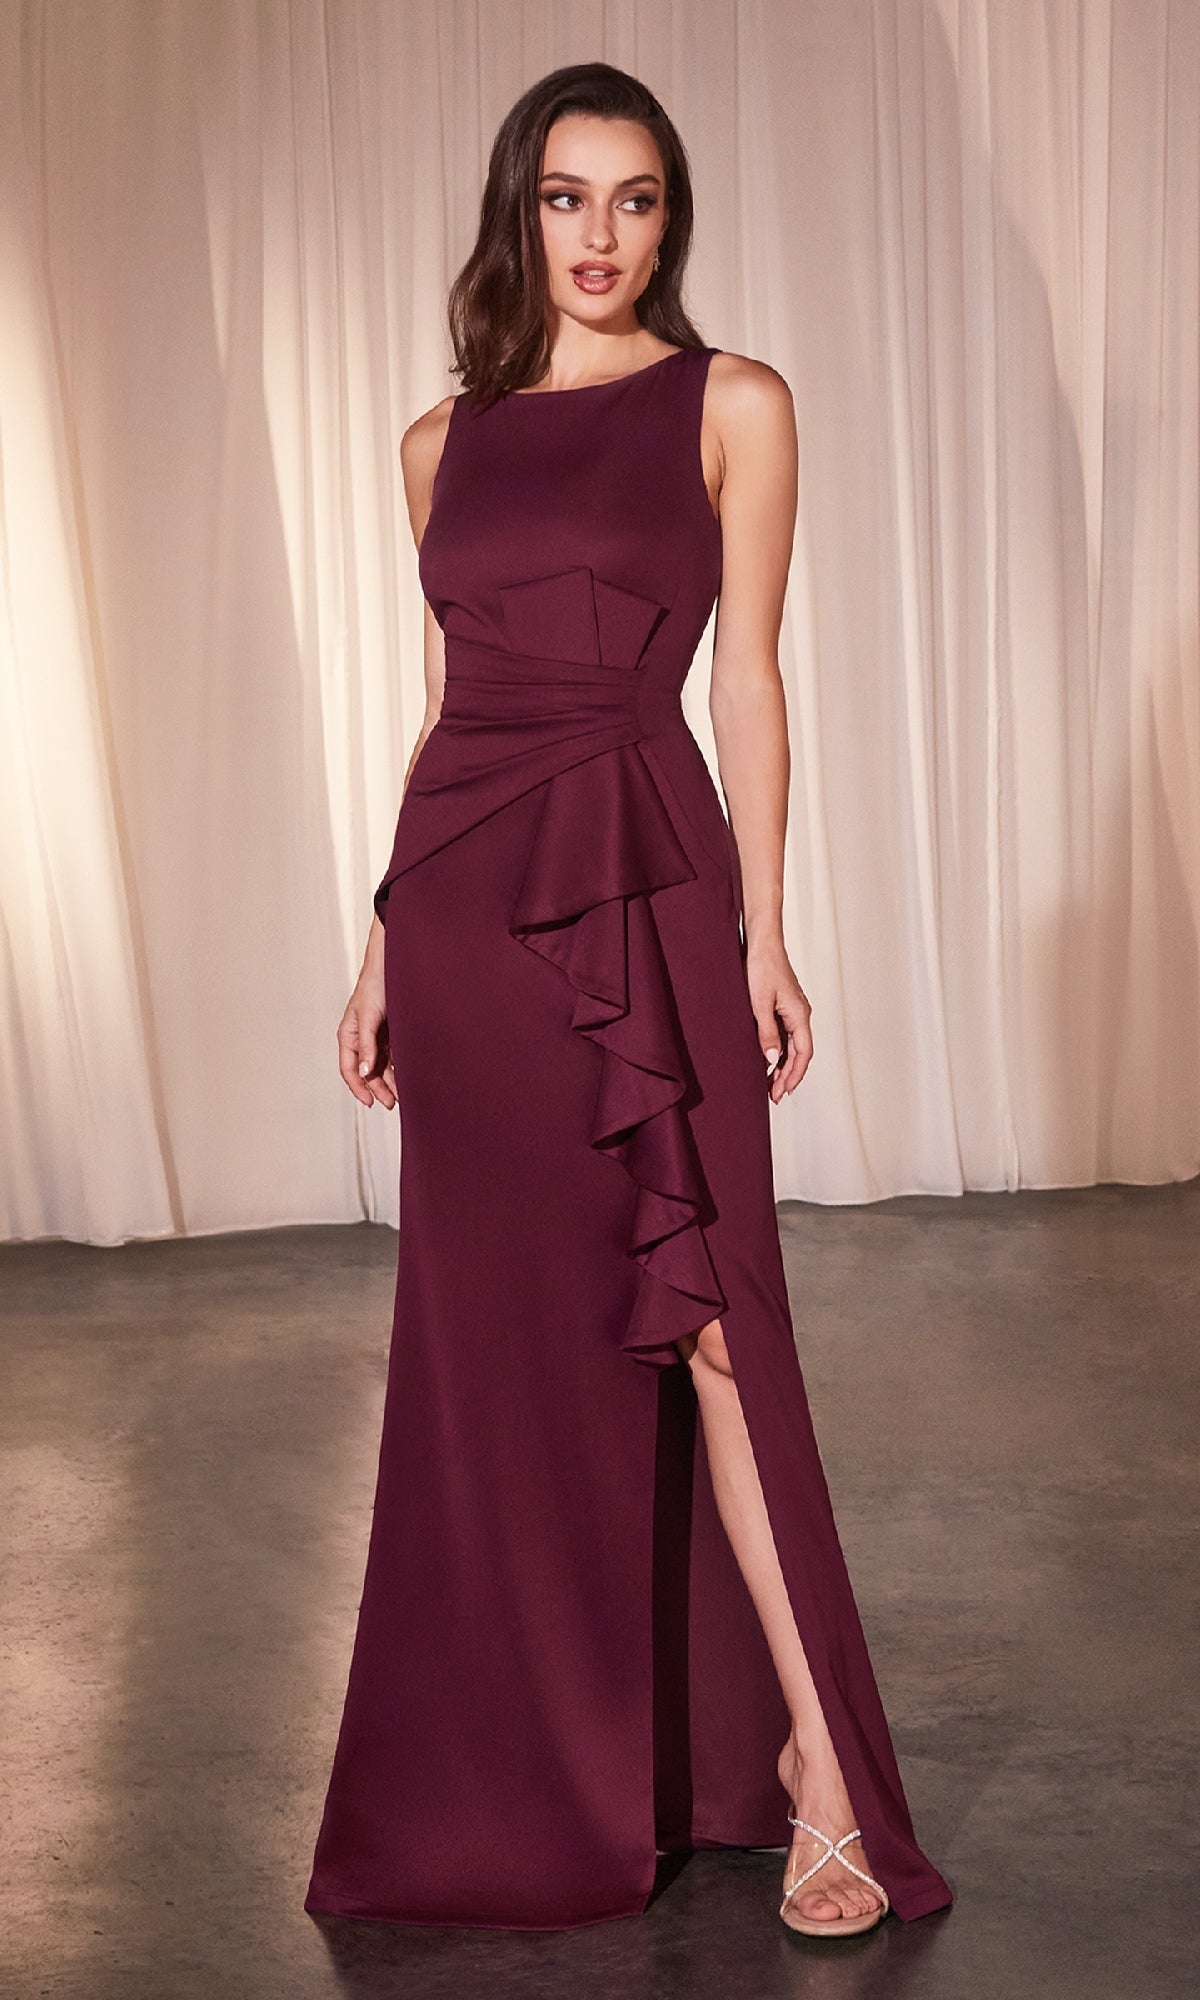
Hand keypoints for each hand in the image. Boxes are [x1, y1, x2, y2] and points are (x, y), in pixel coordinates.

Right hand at [337, 977, 396, 1109]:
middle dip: (378, 1089)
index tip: (370, 1102)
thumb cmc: (374, 987)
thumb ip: (366, 1046)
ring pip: (381, 1067)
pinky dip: (398, 1068)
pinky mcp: (390, 1034)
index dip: (358, 1088)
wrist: (392, 968)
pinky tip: (408, 1077)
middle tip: (392, 1103)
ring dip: (390, 1081)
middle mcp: (361, 1040)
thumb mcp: (368, 1018)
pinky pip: (393, 1057)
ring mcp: (376, 1038)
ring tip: (403, 1095)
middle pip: (367, 1072)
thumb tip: (365, 1072)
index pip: (349, 1069)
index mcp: (348, 1036)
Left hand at [745, 940, 812, 1103]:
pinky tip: (768, 1059)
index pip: (803, 1053)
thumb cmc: (762, 966)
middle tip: (774, 1095)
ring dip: (783, 1065)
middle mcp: (800, 1014)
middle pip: (799, 1053)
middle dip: (788, 1075)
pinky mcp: (784, 1006)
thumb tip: (773, 1059)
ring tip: (770, 1083)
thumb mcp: (759, 1004)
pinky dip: (779, 1050)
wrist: (762, 942)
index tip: (782, 1091)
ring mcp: (793, 1010)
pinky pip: (785, 1034)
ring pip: (793, 1045)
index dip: (794, 1075)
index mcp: (799, 1015)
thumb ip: (767, 1033)